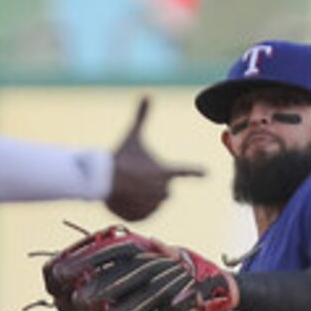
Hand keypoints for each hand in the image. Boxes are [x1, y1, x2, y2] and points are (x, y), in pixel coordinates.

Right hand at [104, 96, 203, 222]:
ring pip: (151, 203)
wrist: (103, 178)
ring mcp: (153, 205)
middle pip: (163, 190)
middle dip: (151, 185)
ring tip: (127, 188)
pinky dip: (132, 208)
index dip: (196, 171)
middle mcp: (164, 190)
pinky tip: (123, 199)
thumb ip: (142, 117)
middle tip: (136, 178)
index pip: (186, 171)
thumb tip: (146, 94)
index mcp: (166, 171)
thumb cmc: (121, 156)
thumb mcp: (133, 136)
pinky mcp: (142, 216)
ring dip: (141, 197)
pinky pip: (141, 214)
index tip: (207, 173)